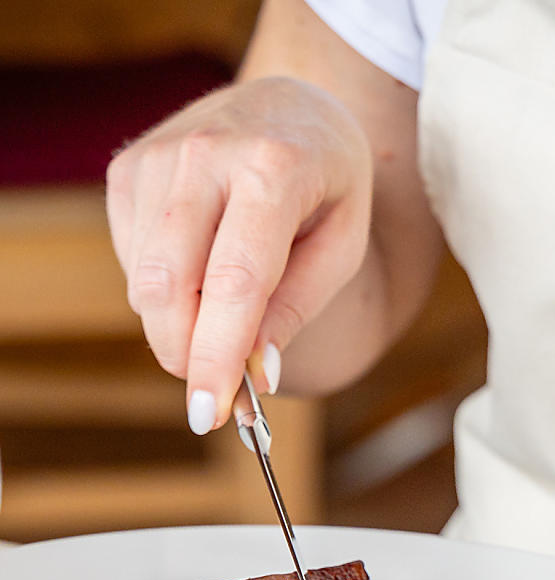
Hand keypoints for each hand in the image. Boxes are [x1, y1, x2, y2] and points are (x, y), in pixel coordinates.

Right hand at [106, 75, 372, 431]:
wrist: (291, 106)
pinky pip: (133, 264)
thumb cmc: (325, 187)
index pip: (233, 282)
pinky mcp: (128, 170)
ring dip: (178, 326)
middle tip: (216, 392)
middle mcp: (206, 152)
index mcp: (272, 167)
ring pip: (145, 283)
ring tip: (226, 313)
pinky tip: (201, 268)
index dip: (217, 356)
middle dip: (185, 355)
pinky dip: (164, 291)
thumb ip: (296, 308)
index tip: (210, 413)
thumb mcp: (341, 248)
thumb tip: (255, 372)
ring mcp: (158, 157)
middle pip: (170, 286)